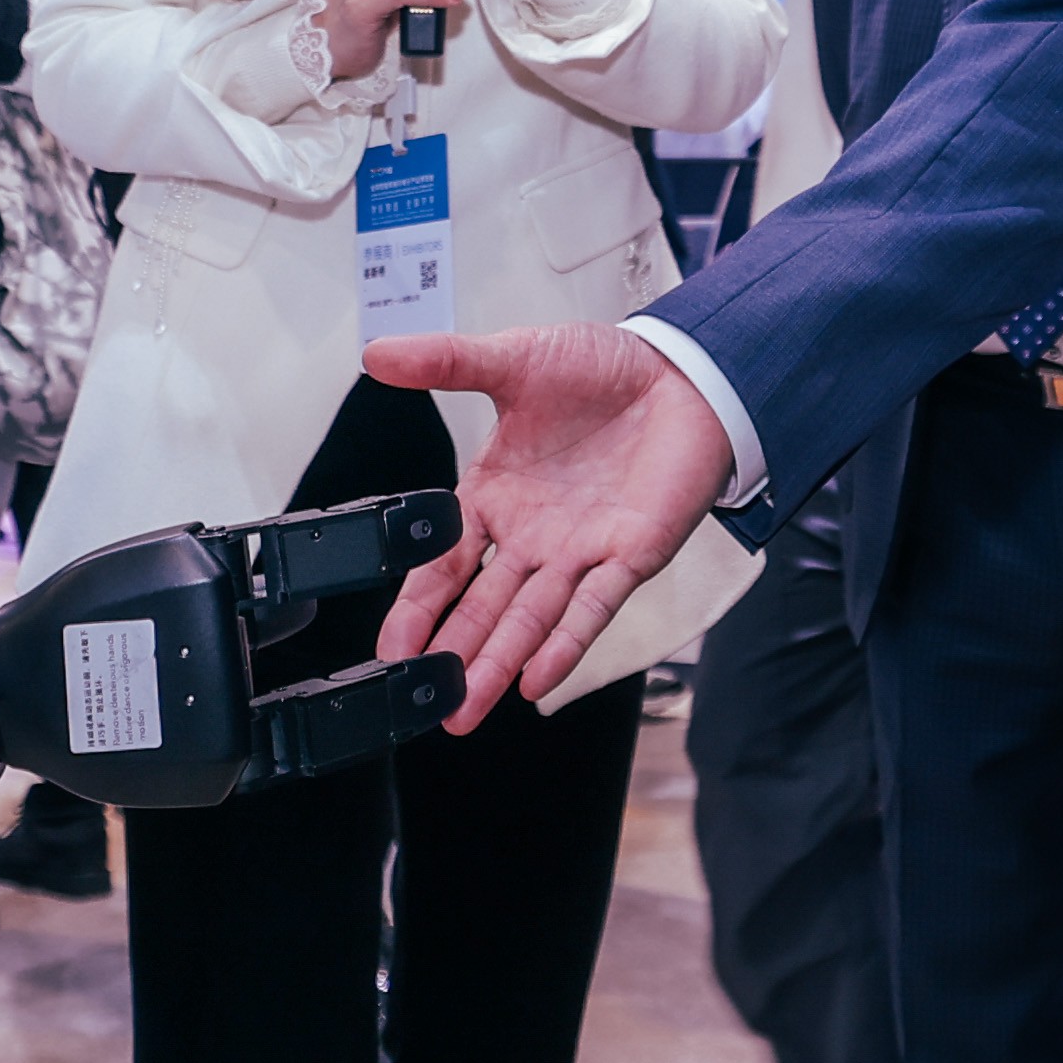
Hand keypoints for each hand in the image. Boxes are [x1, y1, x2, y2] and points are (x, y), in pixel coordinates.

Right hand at [368, 323, 732, 722]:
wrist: (684, 371)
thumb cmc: (604, 369)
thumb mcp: (512, 360)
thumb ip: (444, 362)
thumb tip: (377, 354)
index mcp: (496, 493)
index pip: (444, 561)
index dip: (417, 604)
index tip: (390, 646)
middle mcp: (533, 534)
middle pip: (483, 606)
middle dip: (451, 654)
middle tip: (420, 700)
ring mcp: (580, 551)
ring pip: (530, 619)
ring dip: (498, 664)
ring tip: (463, 708)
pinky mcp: (628, 556)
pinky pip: (593, 609)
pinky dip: (564, 644)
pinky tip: (535, 680)